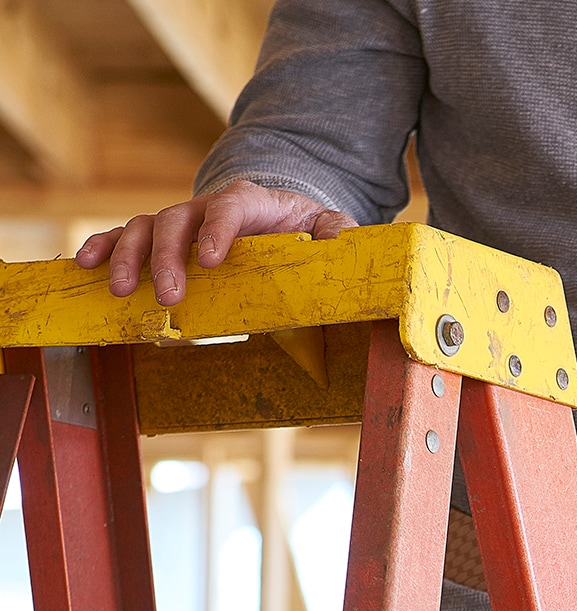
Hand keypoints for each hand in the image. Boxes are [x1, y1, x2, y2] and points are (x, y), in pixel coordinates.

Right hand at [75, 180, 356, 305]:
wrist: (280, 219)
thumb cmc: (305, 230)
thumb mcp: (329, 227)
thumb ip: (337, 232)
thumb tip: (339, 239)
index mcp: (250, 201)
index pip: (231, 206)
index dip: (218, 230)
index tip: (210, 261)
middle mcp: (208, 206)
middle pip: (178, 219)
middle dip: (167, 256)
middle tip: (169, 296)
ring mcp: (182, 221)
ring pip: (146, 226)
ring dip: (130, 256)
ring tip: (123, 290)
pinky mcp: (165, 238)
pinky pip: (127, 236)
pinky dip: (106, 247)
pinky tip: (88, 264)